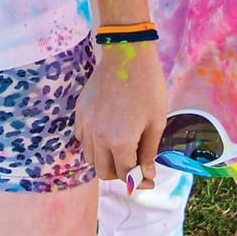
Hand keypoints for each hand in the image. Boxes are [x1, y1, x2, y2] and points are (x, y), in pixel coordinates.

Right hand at [75, 42, 166, 185]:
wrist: (127, 55)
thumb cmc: (148, 86)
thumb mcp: (156, 122)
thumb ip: (149, 152)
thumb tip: (146, 175)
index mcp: (120, 141)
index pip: (125, 174)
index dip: (138, 181)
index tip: (148, 180)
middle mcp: (98, 137)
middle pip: (104, 172)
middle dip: (121, 175)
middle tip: (136, 167)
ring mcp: (86, 125)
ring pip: (90, 158)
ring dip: (106, 161)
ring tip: (122, 151)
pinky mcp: (80, 113)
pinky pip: (82, 140)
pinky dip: (93, 145)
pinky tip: (107, 135)